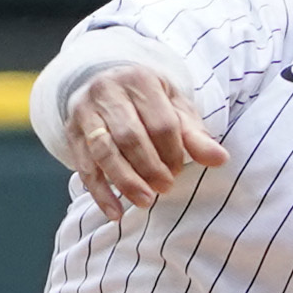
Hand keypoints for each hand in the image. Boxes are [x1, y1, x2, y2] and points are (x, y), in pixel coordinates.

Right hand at [63, 64, 226, 220]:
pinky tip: (114, 212)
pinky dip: (99, 192)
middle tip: (165, 188)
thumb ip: (194, 135)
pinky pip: (84, 166)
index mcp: (140, 80)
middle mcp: (108, 91)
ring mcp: (85, 112)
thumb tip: (220, 159)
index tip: (179, 169)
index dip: (173, 151)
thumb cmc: (146, 100)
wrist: (103, 81)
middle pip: (130, 136)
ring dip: (125, 180)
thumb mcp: (174, 107)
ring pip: (104, 151)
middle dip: (150, 167)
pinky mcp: (71, 133)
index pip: (160, 122)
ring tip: (144, 201)